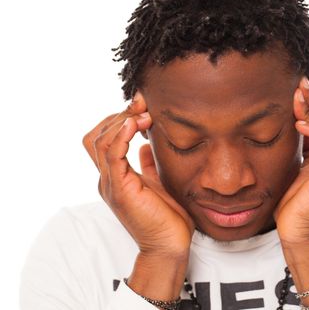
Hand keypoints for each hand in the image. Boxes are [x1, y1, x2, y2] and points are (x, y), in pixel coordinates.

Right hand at [82, 93, 194, 257]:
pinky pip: (112, 155)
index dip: (119, 120)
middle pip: (97, 136)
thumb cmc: (167, 217)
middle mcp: (108, 179)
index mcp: (116, 177)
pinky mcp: (120, 190)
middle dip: (119, 115)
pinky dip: (121, 136)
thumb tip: (145, 146)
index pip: (104, 139)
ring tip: (144, 113)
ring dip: (122, 121)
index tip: (143, 108)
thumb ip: (148, 165)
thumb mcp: (157, 183)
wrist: (169, 246)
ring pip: (100, 141)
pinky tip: (135, 124)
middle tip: (142, 104)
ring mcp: (111, 184)